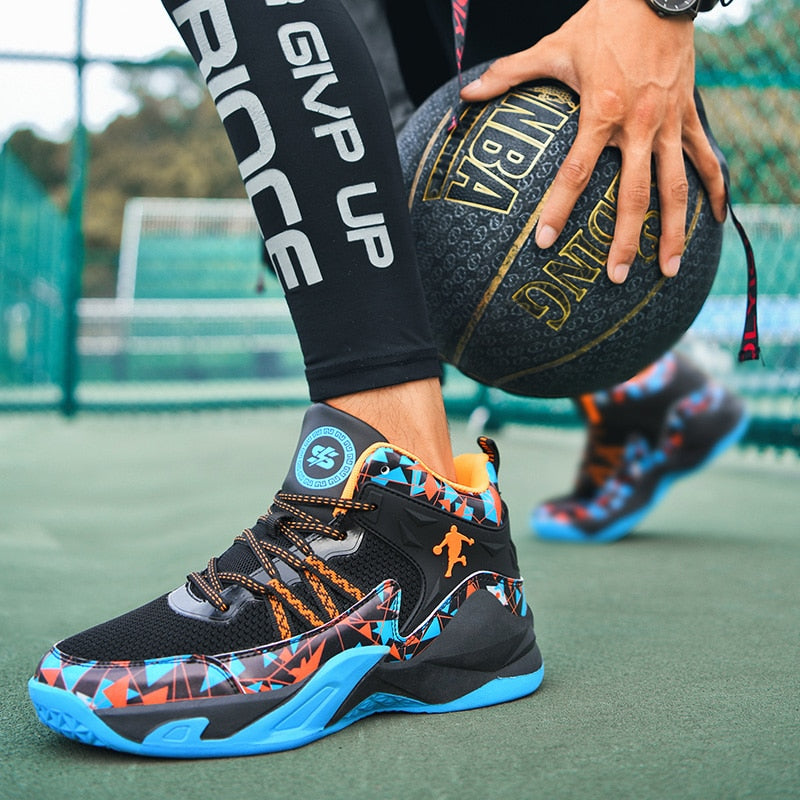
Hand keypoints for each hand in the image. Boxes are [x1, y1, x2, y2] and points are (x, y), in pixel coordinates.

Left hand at [460, 0, 726, 283]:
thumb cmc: (602, 20)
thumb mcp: (553, 46)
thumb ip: (509, 74)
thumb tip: (466, 95)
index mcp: (601, 112)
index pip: (576, 172)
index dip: (559, 209)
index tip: (545, 243)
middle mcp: (639, 124)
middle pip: (635, 195)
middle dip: (627, 240)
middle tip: (616, 277)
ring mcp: (668, 123)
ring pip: (676, 187)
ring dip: (675, 231)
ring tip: (670, 271)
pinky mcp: (689, 116)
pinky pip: (706, 158)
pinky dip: (716, 188)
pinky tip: (716, 220)